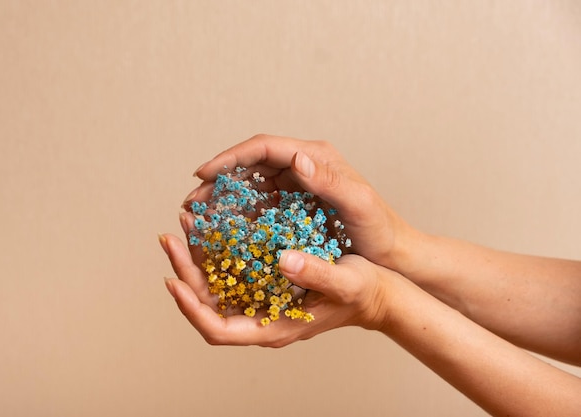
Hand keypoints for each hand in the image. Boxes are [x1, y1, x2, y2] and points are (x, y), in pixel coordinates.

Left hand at [159, 232, 389, 346]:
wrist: (378, 293)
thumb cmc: (365, 293)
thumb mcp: (347, 282)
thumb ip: (318, 273)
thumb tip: (283, 258)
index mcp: (274, 328)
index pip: (219, 329)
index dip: (192, 308)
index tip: (174, 280)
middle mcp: (262, 319)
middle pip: (208, 305)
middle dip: (185, 273)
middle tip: (170, 236)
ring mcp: (262, 303)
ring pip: (216, 289)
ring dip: (197, 259)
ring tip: (187, 223)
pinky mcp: (267, 286)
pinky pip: (233, 274)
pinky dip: (218, 252)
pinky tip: (214, 226)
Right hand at [185, 134, 415, 269]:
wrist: (394, 255)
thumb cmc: (381, 230)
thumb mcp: (359, 205)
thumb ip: (329, 181)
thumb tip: (297, 157)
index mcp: (316, 157)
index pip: (264, 147)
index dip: (230, 158)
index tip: (203, 174)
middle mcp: (304, 166)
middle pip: (252, 165)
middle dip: (219, 180)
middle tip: (192, 201)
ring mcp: (299, 187)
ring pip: (252, 185)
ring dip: (225, 199)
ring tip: (199, 216)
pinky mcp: (296, 207)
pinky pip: (261, 206)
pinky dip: (240, 214)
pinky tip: (223, 230)